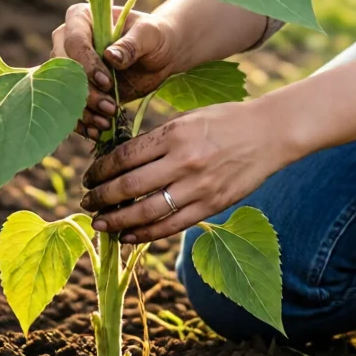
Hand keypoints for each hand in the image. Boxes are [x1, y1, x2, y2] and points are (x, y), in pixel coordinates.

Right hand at [51, 3, 182, 141]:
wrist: (161, 55)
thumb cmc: (155, 36)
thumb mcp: (149, 35)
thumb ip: (131, 44)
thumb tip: (110, 56)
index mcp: (81, 19)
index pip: (73, 41)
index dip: (86, 64)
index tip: (106, 81)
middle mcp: (68, 42)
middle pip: (63, 70)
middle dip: (84, 92)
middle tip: (109, 107)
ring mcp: (70, 67)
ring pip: (62, 91)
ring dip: (83, 110)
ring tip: (107, 121)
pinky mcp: (78, 89)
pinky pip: (70, 107)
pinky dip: (82, 121)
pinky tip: (98, 131)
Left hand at [80, 100, 281, 242]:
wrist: (269, 133)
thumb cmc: (224, 120)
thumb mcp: (187, 119)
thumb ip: (157, 139)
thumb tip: (119, 160)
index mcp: (175, 134)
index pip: (125, 156)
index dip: (100, 170)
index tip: (88, 177)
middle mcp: (184, 162)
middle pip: (130, 186)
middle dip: (102, 197)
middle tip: (86, 202)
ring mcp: (199, 187)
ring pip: (147, 212)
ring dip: (118, 221)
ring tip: (100, 223)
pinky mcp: (211, 205)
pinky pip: (171, 225)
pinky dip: (146, 234)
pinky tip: (128, 236)